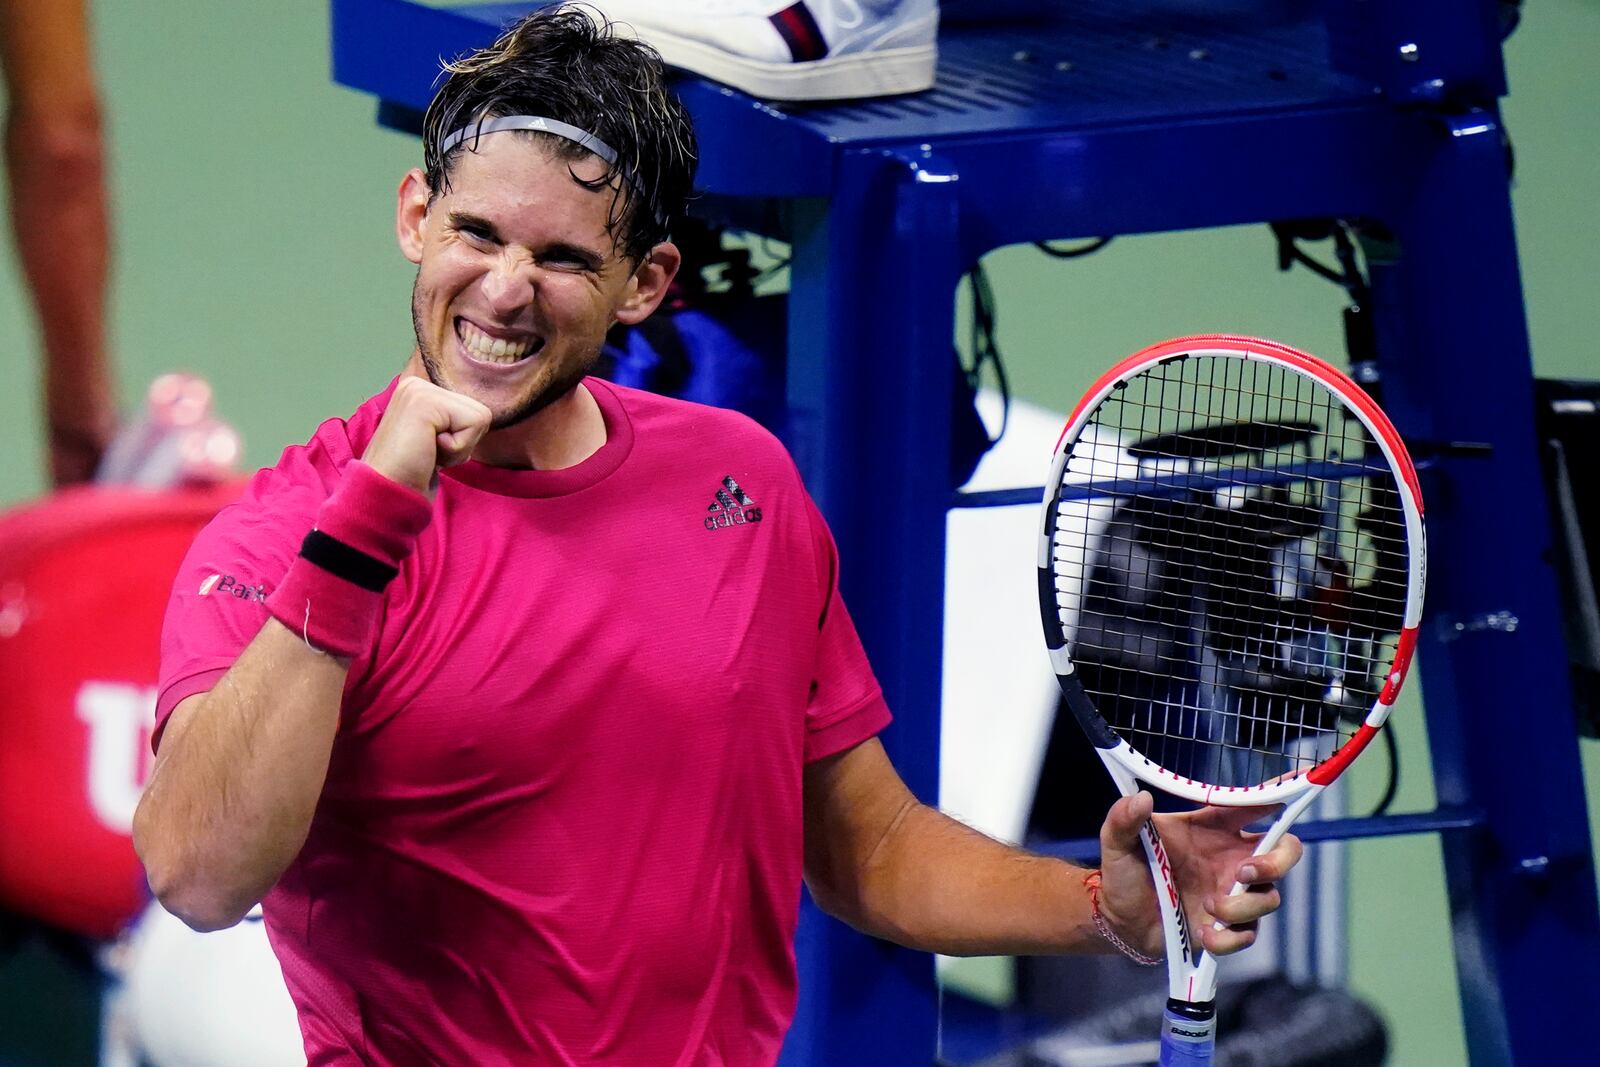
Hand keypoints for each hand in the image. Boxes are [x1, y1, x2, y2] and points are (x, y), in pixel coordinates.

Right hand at [362, 376, 490, 494]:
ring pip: (480, 417)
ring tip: (427, 452)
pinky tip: (428, 451)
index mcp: (420, 390)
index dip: (461, 440)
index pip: (473, 410)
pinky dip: (457, 448)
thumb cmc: (413, 472)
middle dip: (463, 442)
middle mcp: (418, 384)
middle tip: (429, 452)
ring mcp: (419, 390)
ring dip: (459, 447)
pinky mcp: (426, 402)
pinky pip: (473, 424)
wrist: (386, 491)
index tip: (431, 449)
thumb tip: (483, 417)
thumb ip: (456, 422)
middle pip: (481, 412)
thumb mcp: (439, 437)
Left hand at [1096, 792, 1303, 957]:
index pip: (1252, 805)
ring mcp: (1232, 892)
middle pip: (1283, 852)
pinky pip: (1248, 934)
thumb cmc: (1124, 871)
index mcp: (1211, 828)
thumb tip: (1139, 799)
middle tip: (1243, 872)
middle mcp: (1230, 858)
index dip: (1276, 795)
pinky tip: (1203, 933)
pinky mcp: (1227, 926)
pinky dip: (1229, 937)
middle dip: (1277, 862)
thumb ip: (1124, 818)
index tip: (1292, 789)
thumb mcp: (1117, 841)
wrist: (1119, 919)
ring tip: (1209, 906)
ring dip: (1242, 906)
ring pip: (1269, 897)